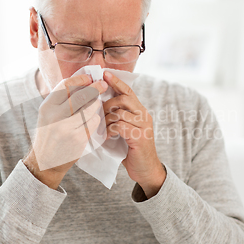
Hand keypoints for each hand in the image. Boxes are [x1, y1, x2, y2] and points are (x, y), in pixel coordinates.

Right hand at [24, 74, 107, 188]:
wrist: (45, 161)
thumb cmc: (49, 133)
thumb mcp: (48, 114)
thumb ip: (61, 99)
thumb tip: (82, 80)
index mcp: (47, 106)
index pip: (66, 85)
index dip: (80, 79)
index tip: (90, 77)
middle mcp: (55, 115)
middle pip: (81, 95)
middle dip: (95, 88)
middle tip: (103, 84)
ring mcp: (67, 128)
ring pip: (89, 108)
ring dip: (97, 104)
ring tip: (98, 102)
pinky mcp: (78, 138)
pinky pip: (93, 123)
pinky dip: (96, 118)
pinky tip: (96, 118)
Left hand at [102, 71, 165, 197]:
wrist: (146, 170)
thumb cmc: (131, 151)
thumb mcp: (123, 131)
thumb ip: (116, 118)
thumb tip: (97, 107)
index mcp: (140, 111)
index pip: (128, 91)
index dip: (117, 81)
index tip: (104, 73)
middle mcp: (144, 115)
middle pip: (124, 99)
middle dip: (107, 103)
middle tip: (98, 113)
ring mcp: (144, 126)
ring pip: (120, 113)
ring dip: (107, 120)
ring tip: (102, 129)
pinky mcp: (140, 137)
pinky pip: (121, 126)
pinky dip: (110, 131)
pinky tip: (107, 137)